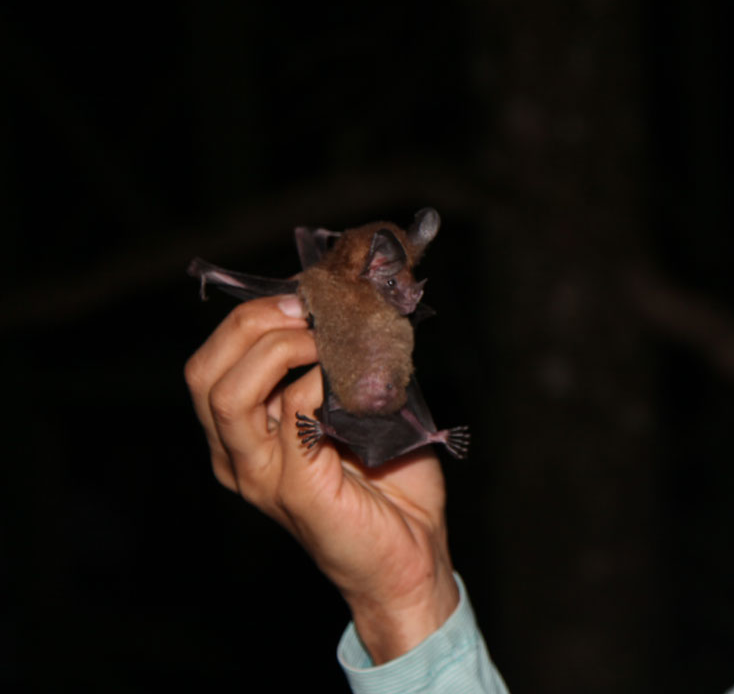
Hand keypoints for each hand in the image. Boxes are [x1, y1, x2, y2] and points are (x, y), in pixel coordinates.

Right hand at [185, 294, 459, 662]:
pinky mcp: (294, 488)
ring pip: (229, 392)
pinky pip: (293, 414)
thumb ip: (344, 366)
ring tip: (326, 338)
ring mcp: (260, 475)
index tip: (305, 294)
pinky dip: (322, 380)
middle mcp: (237, 457)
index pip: (212, 361)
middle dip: (253, 323)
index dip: (252, 316)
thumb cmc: (391, 486)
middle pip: (204, 371)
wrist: (413, 554)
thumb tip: (352, 306)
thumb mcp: (360, 411)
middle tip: (308, 308)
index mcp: (243, 436)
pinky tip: (353, 380)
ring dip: (282, 348)